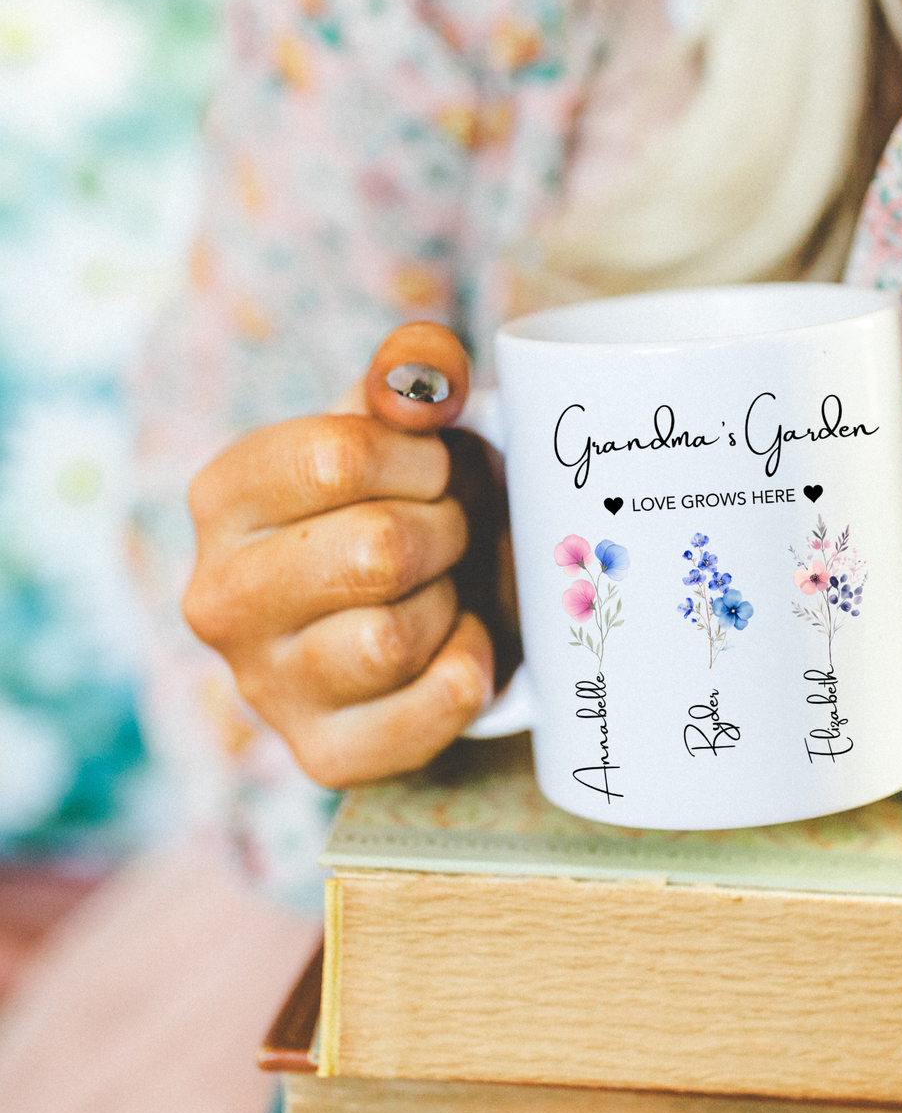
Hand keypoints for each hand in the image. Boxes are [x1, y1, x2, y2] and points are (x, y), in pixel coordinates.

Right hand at [183, 323, 516, 787]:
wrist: (416, 619)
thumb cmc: (404, 509)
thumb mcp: (400, 432)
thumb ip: (411, 376)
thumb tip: (430, 358)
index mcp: (223, 497)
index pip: (340, 457)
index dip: (421, 459)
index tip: (433, 469)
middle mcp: (218, 597)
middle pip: (376, 551)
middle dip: (446, 531)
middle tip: (450, 532)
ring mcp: (264, 686)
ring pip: (396, 637)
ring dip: (453, 602)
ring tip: (445, 589)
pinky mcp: (324, 753)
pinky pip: (435, 703)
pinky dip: (472, 668)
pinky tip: (457, 646)